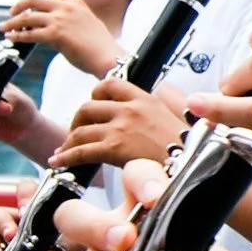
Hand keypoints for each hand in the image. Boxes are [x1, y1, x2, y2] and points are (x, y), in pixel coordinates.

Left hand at [4, 0, 120, 75]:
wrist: (107, 57)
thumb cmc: (100, 45)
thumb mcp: (86, 23)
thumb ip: (69, 20)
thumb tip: (50, 27)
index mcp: (76, 2)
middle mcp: (67, 8)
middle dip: (20, 4)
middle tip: (12, 12)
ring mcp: (60, 20)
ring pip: (28, 17)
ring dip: (13, 22)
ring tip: (5, 27)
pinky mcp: (55, 35)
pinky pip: (30, 34)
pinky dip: (17, 36)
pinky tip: (12, 38)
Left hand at [52, 78, 194, 172]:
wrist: (194, 166)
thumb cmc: (186, 149)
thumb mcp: (168, 120)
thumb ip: (149, 115)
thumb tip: (137, 124)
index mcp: (144, 98)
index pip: (109, 84)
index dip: (94, 95)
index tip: (93, 109)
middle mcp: (130, 108)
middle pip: (88, 106)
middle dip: (77, 121)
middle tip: (76, 134)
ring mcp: (121, 127)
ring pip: (81, 130)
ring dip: (68, 142)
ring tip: (64, 152)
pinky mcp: (114, 148)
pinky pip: (81, 151)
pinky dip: (65, 157)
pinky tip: (57, 162)